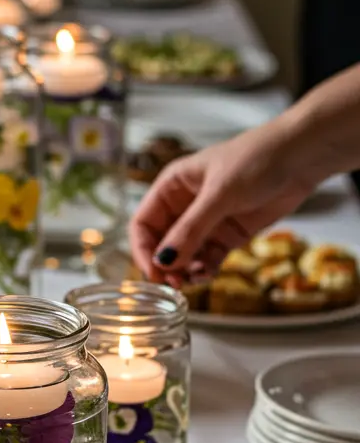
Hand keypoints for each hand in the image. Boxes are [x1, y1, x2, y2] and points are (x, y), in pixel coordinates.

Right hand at [129, 121, 318, 281]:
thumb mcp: (219, 194)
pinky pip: (207, 259)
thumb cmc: (255, 160)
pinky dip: (204, 270)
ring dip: (185, 271)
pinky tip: (208, 274)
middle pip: (161, 243)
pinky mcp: (228, 235)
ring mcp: (207, 222)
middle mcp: (185, 206)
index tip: (153, 271)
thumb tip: (164, 261)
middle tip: (173, 284)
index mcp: (172, 186)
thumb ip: (191, 229)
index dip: (143, 249)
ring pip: (184, 255)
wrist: (300, 158)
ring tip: (194, 280)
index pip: (143, 223)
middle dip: (165, 265)